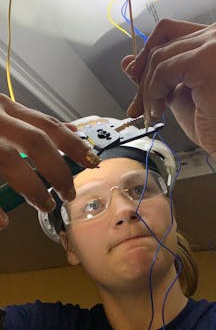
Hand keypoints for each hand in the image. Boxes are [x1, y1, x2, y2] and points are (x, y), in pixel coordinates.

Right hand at [0, 94, 99, 228]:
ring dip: (32, 187)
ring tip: (44, 204)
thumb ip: (30, 122)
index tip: (93, 161)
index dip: (74, 144)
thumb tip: (73, 131)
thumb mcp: (2, 112)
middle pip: (36, 142)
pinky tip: (2, 221)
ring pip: (9, 161)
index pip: (47, 125)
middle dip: (58, 170)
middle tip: (69, 192)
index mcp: (3, 108)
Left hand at [122, 19, 215, 165]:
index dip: (147, 57)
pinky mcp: (209, 58)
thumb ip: (157, 75)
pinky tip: (160, 111)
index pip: (167, 33)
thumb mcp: (178, 94)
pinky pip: (163, 69)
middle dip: (143, 79)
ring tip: (154, 113)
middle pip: (160, 44)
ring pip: (158, 57)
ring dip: (149, 90)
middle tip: (138, 107)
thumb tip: (127, 62)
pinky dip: (154, 92)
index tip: (136, 82)